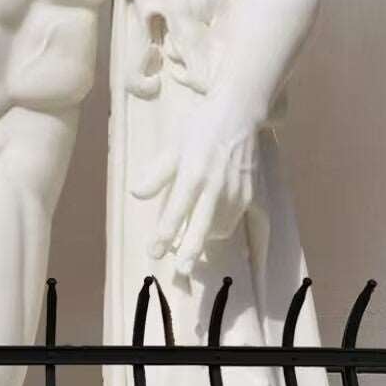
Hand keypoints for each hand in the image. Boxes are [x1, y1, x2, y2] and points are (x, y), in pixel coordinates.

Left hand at [151, 102, 257, 276]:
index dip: (164, 235)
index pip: (176, 211)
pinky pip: (232, 221)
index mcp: (193, 173)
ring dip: (203, 239)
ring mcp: (235, 191)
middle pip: (201, 227)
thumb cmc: (201, 127)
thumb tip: (136, 194)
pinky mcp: (249, 194)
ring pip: (218, 228)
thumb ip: (157, 174)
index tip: (153, 252)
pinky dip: (219, 228)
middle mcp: (216, 186)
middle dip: (190, 252)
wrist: (240, 113)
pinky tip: (209, 226)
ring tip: (188, 244)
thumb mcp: (173, 146)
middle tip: (179, 272)